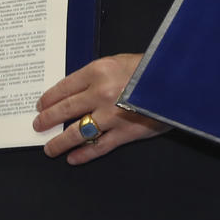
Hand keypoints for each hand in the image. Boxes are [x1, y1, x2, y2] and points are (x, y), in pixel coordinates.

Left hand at [34, 53, 167, 163]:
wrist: (180, 81)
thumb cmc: (153, 68)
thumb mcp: (122, 61)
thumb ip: (99, 75)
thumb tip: (77, 92)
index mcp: (98, 71)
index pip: (64, 87)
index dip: (49, 98)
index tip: (41, 105)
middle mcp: (100, 93)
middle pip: (65, 110)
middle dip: (47, 120)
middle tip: (38, 126)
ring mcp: (111, 116)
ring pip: (77, 133)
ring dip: (59, 143)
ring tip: (50, 149)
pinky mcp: (124, 133)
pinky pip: (98, 147)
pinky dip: (83, 155)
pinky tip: (73, 158)